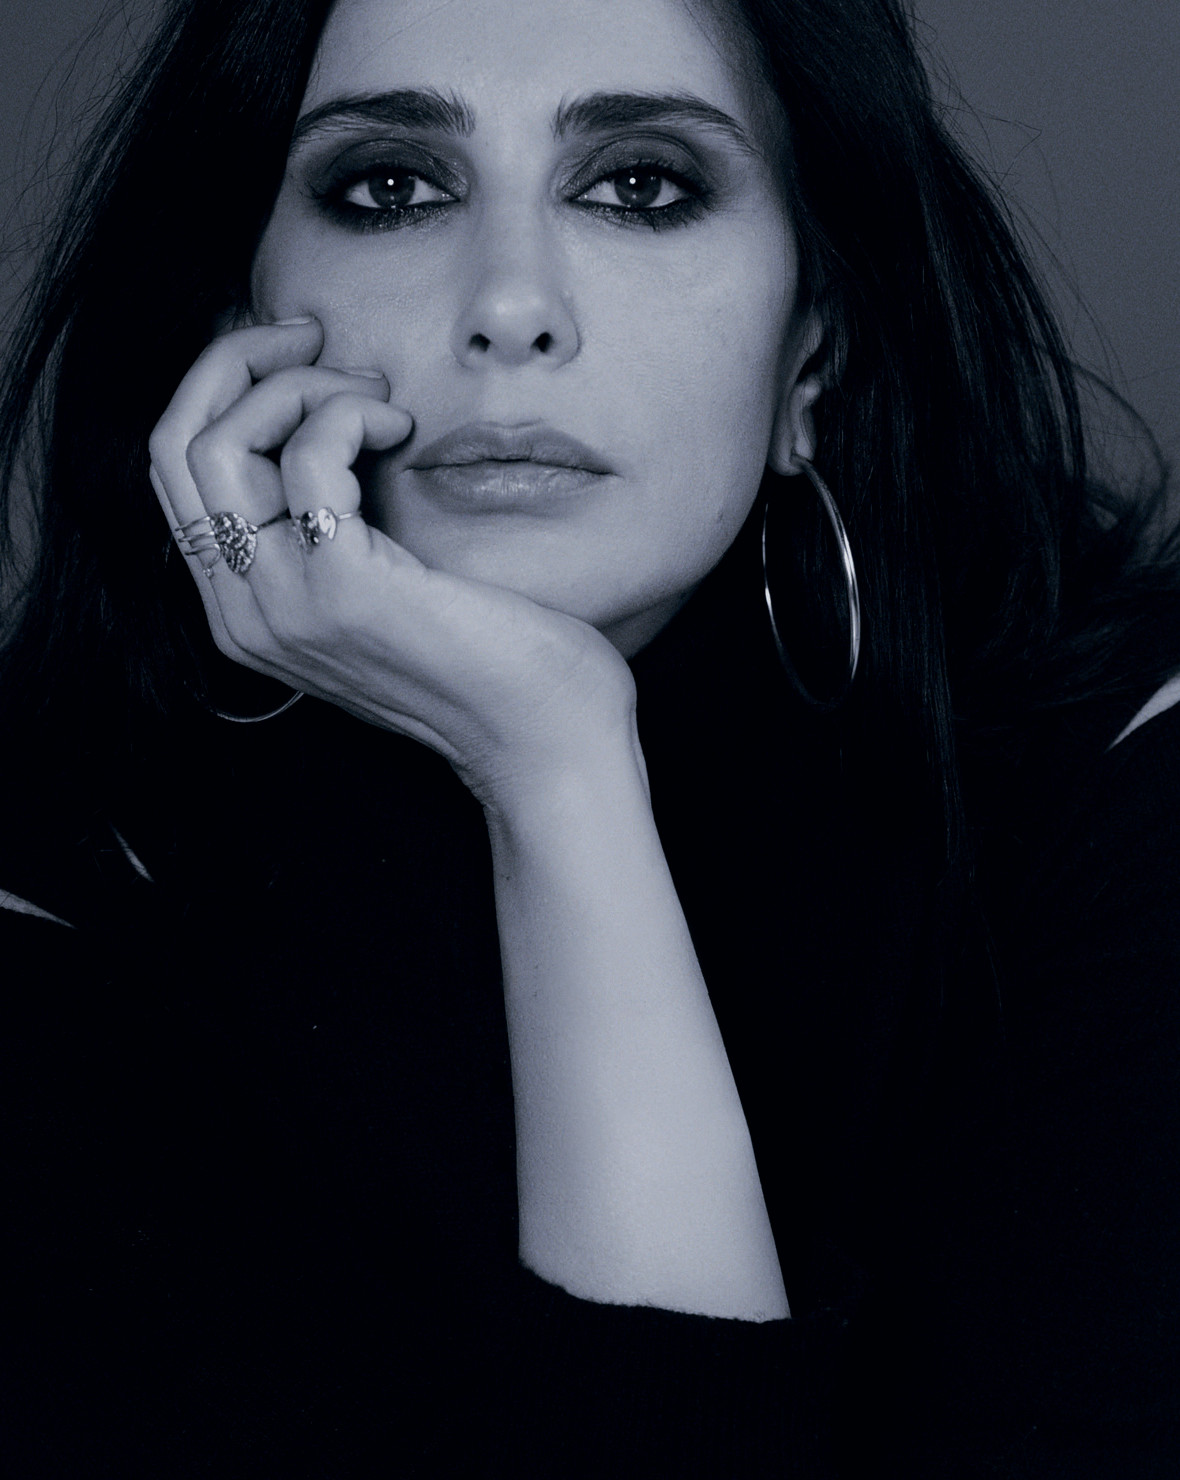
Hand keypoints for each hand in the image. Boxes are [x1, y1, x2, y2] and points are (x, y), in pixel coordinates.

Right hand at [147, 319, 637, 809]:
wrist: (545, 737)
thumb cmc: (489, 657)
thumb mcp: (383, 589)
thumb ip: (329, 533)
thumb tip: (319, 427)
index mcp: (246, 610)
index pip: (177, 472)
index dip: (222, 390)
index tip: (297, 355)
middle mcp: (245, 613)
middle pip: (177, 444)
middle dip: (241, 361)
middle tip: (319, 339)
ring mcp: (285, 606)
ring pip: (222, 441)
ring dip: (300, 385)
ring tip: (379, 397)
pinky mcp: (343, 589)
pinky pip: (307, 455)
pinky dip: (349, 413)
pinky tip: (400, 426)